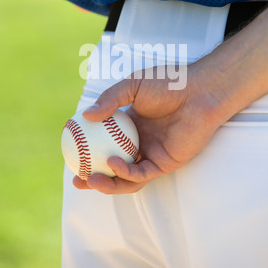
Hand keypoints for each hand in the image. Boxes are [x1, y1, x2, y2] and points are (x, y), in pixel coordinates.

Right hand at [73, 64, 225, 193]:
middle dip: (94, 177)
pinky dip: (127, 172)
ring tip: (89, 180)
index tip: (69, 152)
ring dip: (108, 184)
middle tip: (76, 178)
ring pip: (126, 177)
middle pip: (113, 167)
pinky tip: (114, 163)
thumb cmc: (168, 83)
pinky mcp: (165, 163)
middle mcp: (140, 143)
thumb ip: (110, 100)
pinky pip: (142, 173)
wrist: (198, 91)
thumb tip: (85, 115)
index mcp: (130, 126)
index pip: (105, 143)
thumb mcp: (132, 85)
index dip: (87, 151)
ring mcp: (152, 154)